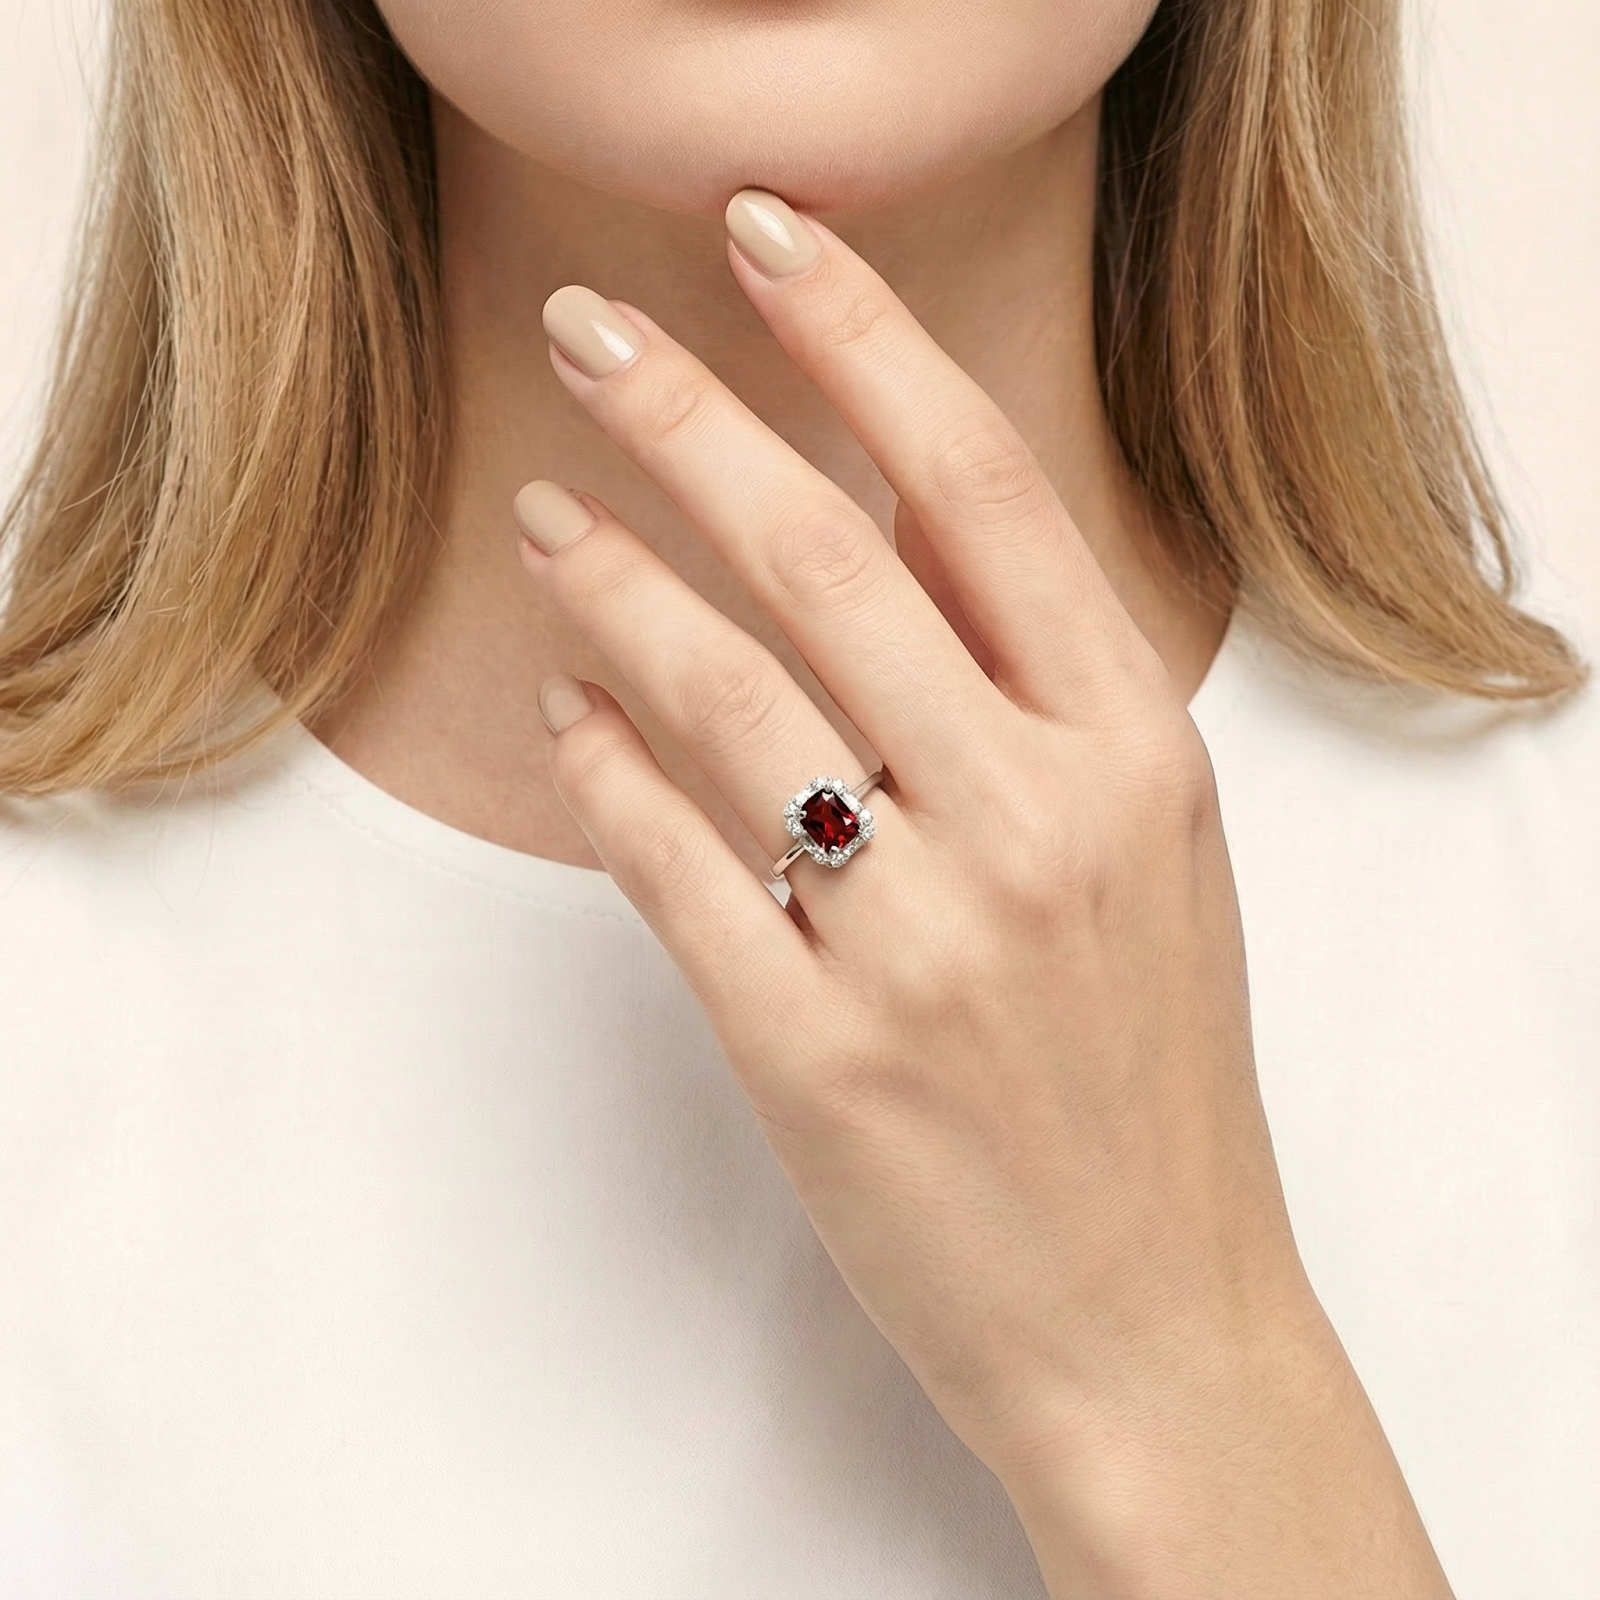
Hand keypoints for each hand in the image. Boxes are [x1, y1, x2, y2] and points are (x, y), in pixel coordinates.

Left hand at [513, 189, 1450, 1597]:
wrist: (1155, 1313)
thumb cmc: (1148, 1072)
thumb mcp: (1147, 850)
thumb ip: (1033, 687)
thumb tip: (883, 521)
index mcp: (1134, 754)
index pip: (984, 487)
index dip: (865, 339)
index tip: (768, 239)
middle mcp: (1036, 824)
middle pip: (828, 555)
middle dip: (689, 417)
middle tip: (587, 337)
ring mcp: (925, 944)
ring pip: (725, 700)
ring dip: (617, 586)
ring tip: (551, 519)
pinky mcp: (818, 1056)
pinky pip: (672, 868)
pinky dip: (602, 774)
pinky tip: (566, 715)